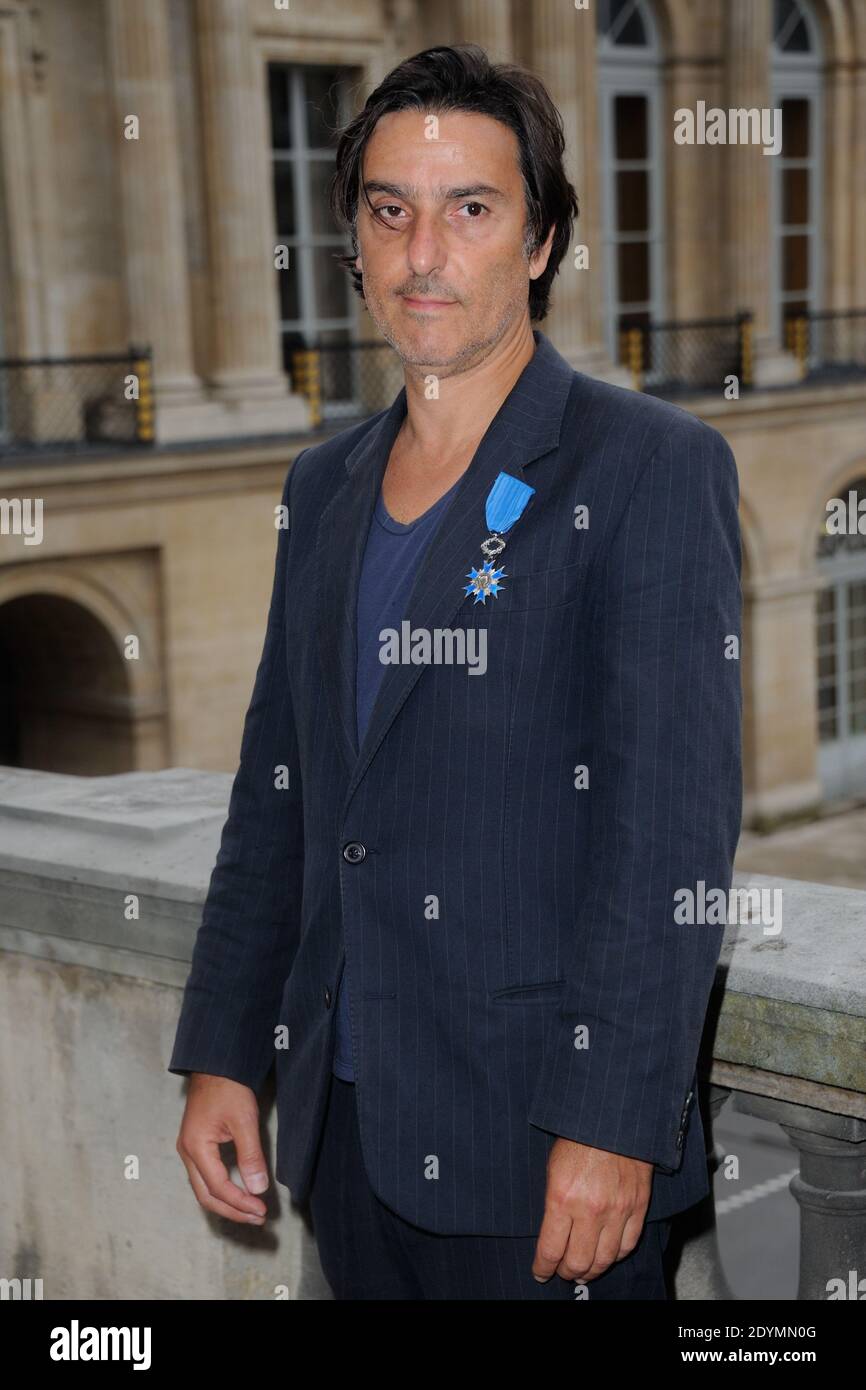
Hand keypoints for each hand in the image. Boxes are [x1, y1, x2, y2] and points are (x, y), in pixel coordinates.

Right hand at [176, 1073, 269, 1225]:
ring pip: (204, 1188)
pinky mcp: (196, 1145)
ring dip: (227, 1202)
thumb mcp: (244, 1121)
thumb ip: (250, 1156)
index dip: (240, 1203)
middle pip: (206, 1195)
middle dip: (232, 1210)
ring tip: (251, 1210)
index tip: (261, 1210)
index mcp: (196, 1147)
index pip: (218, 1187)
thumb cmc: (228, 1087)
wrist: (216, 1064)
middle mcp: (188, 1152)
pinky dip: (222, 1190)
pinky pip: (205, 1177)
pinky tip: (238, 1192)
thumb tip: (257, 1189)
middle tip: (257, 1217)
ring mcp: (189, 1150)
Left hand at [532, 1137, 652, 1282]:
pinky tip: (607, 1255)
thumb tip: (552, 1236)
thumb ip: (552, 1205)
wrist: (612, 1119)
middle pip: (578, 1262)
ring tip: (584, 1269)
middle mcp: (590, 1210)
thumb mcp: (552, 1169)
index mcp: (562, 1198)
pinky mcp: (638, 1207)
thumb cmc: (577, 1139)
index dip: (543, 1268)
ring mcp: (617, 1210)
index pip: (550, 1250)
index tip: (540, 1272)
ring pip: (604, 1260)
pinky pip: (628, 1245)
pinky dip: (615, 1256)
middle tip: (562, 1271)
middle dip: (566, 1272)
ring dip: (591, 1270)